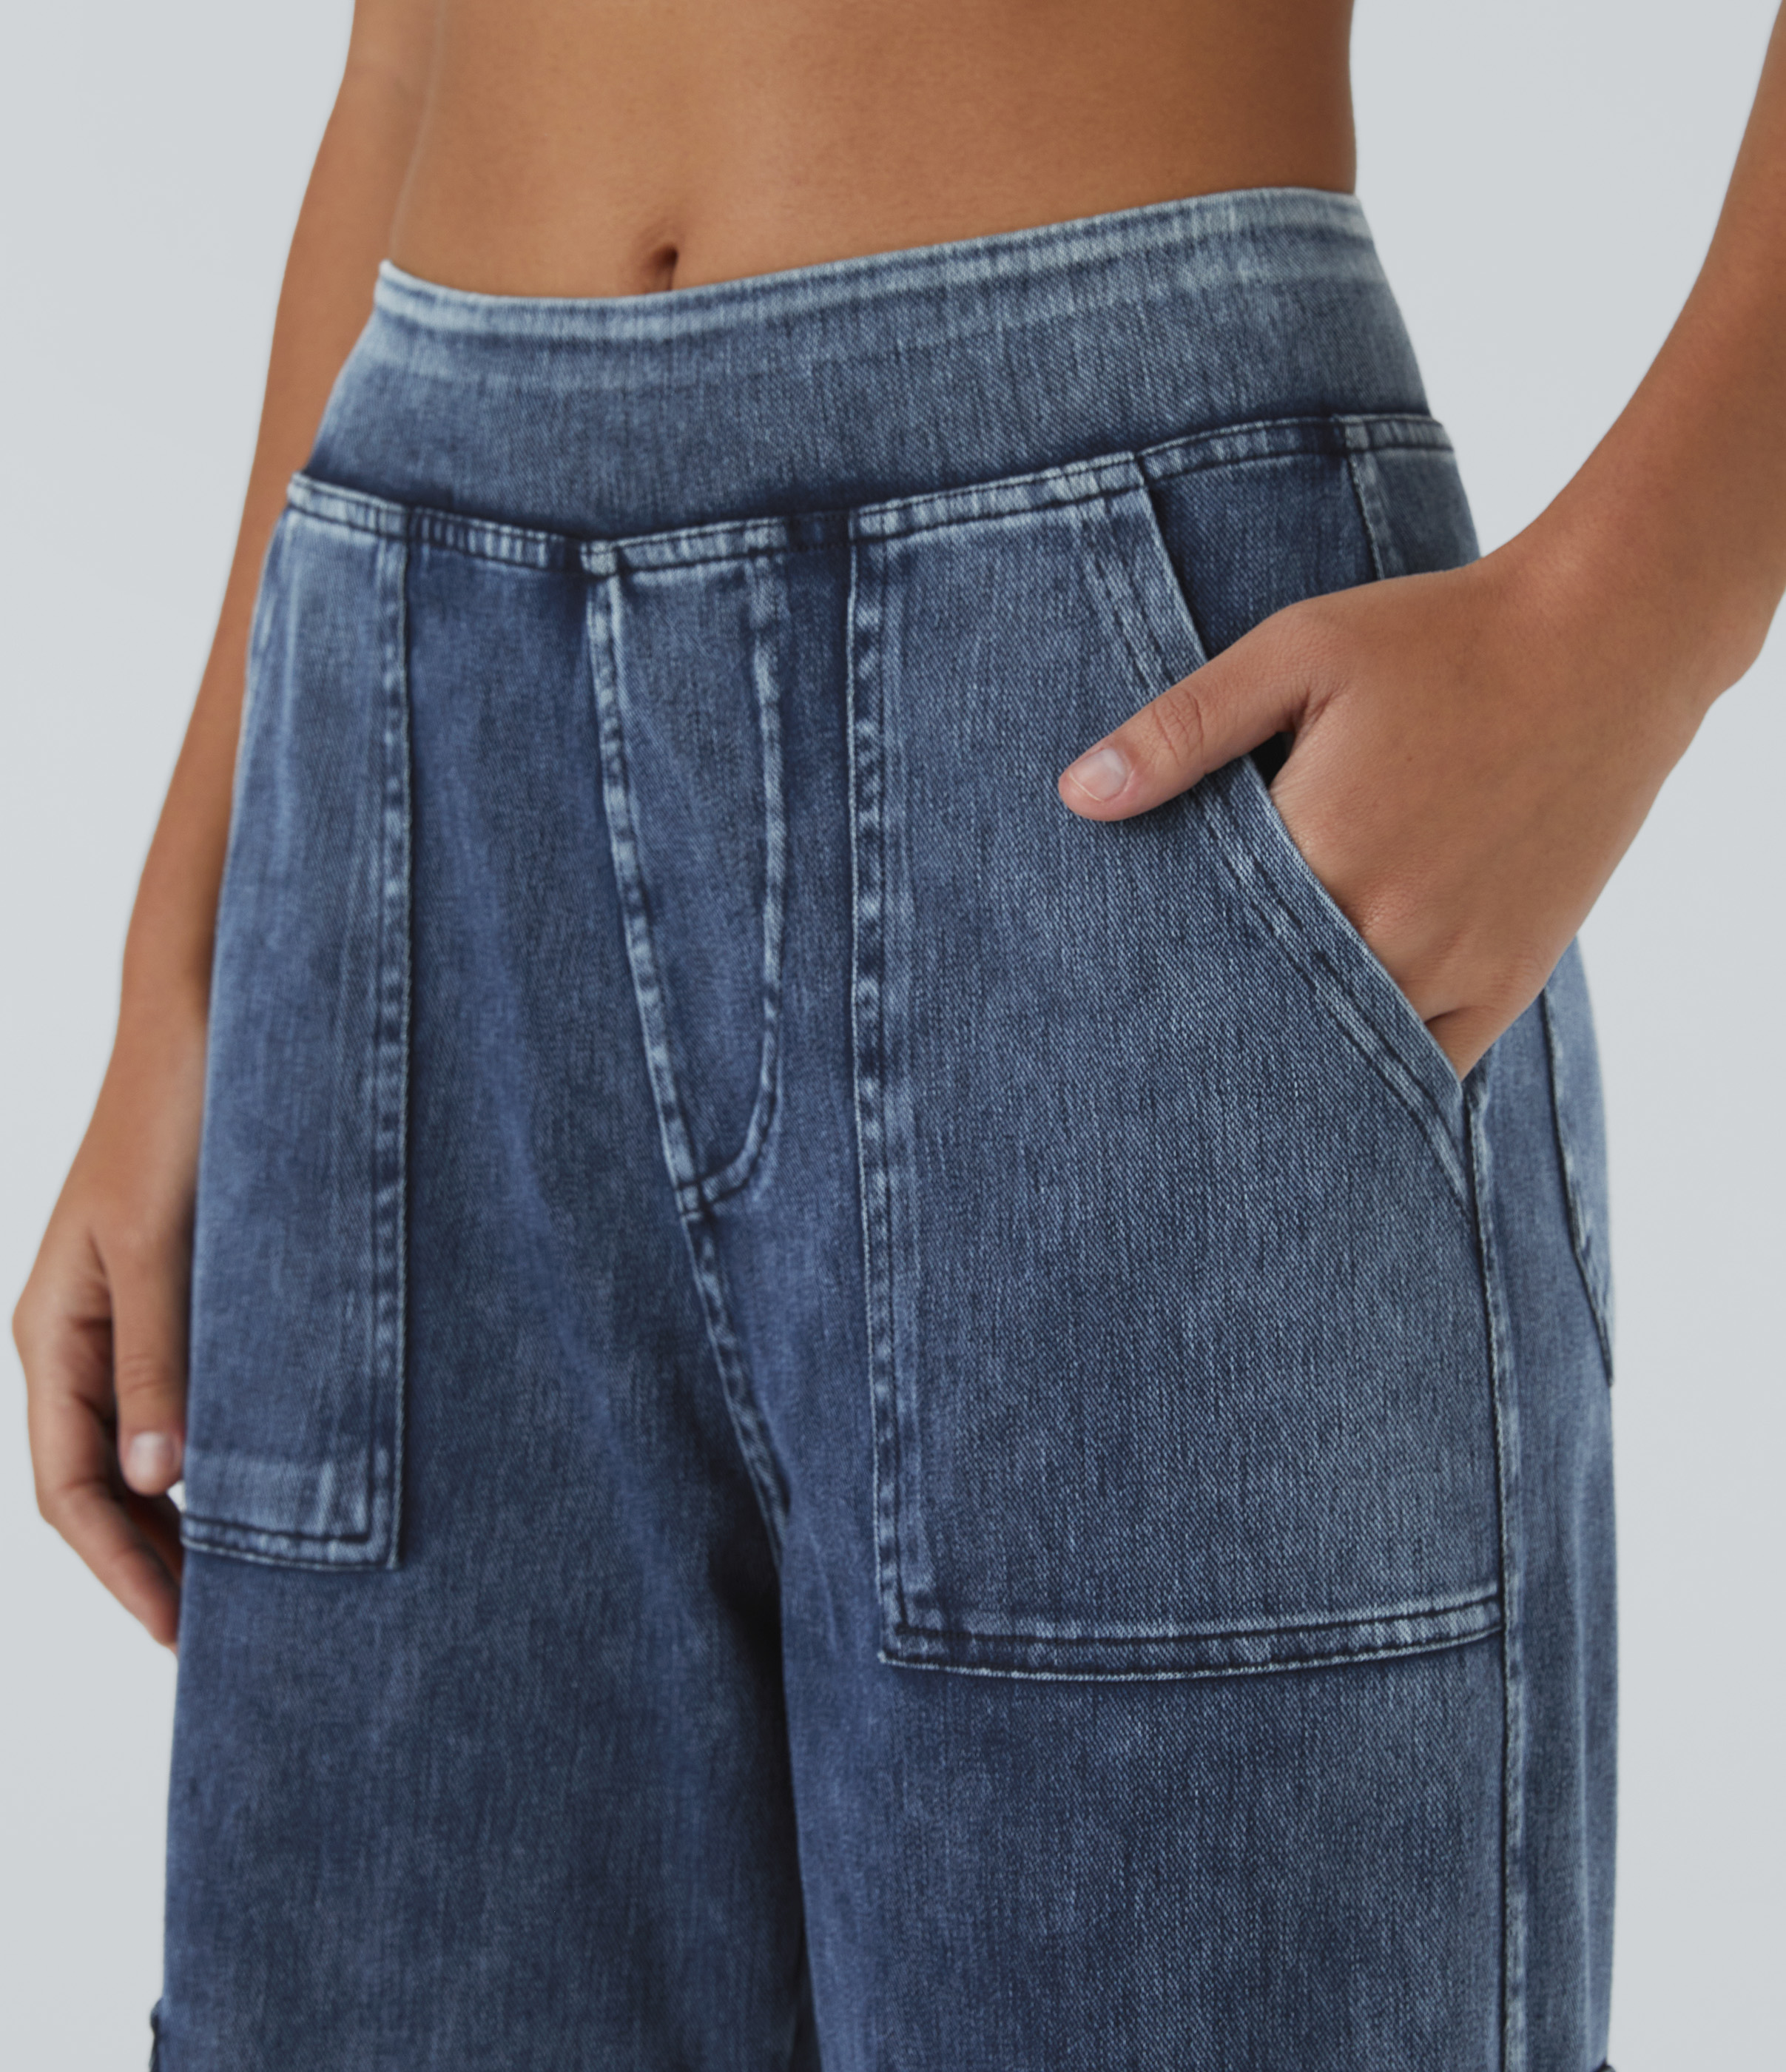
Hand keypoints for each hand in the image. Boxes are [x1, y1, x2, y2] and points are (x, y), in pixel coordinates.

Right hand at [13, 1003, 205, 1649]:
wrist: (211, 1020)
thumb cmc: (176, 1117)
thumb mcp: (159, 1245)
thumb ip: (157, 1359)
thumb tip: (153, 1481)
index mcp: (53, 1332)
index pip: (69, 1488)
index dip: (121, 1568)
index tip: (182, 1633)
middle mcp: (85, 1337)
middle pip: (103, 1486)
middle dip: (152, 1563)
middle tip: (229, 1636)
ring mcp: (136, 1317)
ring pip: (147, 1450)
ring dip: (186, 1520)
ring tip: (250, 1587)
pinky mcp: (190, 1294)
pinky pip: (189, 1399)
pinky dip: (215, 1455)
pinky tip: (263, 1488)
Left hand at [1058, 541, 1706, 1077]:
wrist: (1607, 640)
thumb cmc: (1442, 637)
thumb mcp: (1296, 651)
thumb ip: (1183, 729)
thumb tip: (1079, 795)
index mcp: (1319, 851)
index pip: (1201, 949)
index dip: (1160, 969)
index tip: (1120, 986)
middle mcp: (1387, 927)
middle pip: (1266, 1011)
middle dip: (1216, 1020)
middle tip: (1159, 1045)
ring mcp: (1456, 963)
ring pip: (1344, 1048)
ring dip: (1293, 1050)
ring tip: (1239, 1051)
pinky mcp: (1511, 978)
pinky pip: (1430, 1062)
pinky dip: (1380, 1064)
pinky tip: (1334, 1060)